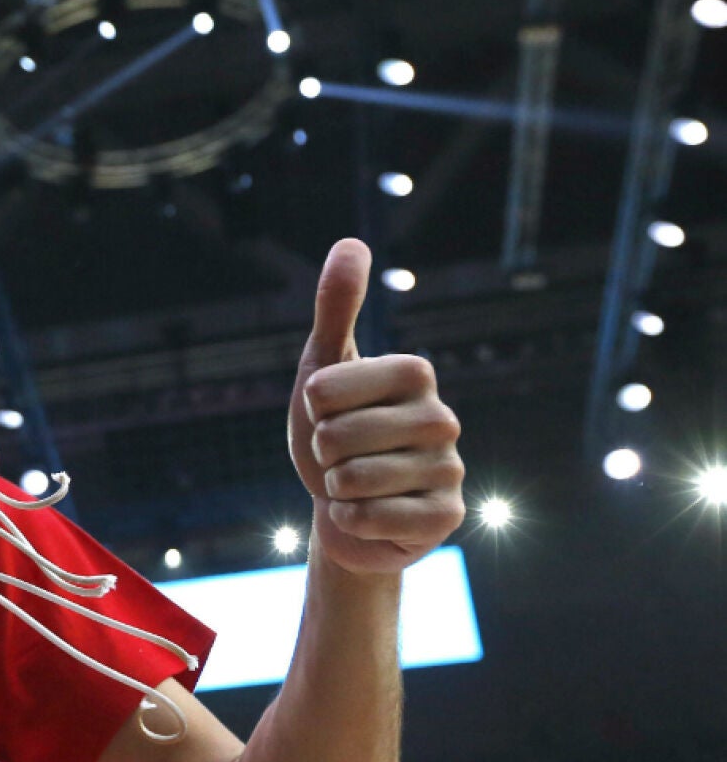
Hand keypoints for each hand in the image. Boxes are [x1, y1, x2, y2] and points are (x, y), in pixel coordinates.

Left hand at [287, 239, 464, 574]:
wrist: (344, 507)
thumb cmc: (334, 430)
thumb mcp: (322, 367)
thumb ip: (336, 308)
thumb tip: (352, 241)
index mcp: (415, 373)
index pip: (324, 390)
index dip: (311, 409)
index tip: (328, 413)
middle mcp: (443, 418)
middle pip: (336, 437)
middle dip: (321, 452)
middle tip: (340, 455)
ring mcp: (450, 471)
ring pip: (353, 480)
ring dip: (334, 487)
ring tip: (353, 483)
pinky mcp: (446, 518)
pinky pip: (369, 518)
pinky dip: (349, 519)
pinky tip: (367, 514)